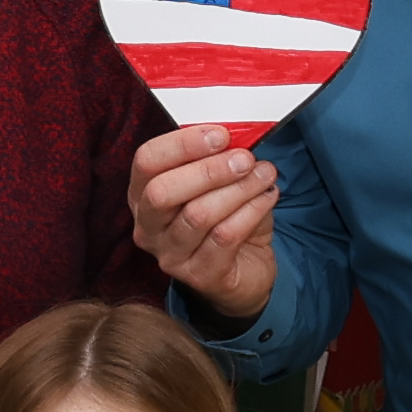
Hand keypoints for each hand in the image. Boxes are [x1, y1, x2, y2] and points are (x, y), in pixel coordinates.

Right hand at [129, 119, 277, 322]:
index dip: (182, 144)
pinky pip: (224, 237)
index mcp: (143, 195)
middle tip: (244, 159)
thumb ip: (218, 158)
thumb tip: (238, 136)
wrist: (247, 269)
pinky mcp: (199, 276)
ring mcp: (170, 256)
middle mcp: (148, 228)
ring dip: (238, 189)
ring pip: (197, 215)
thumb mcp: (218, 182)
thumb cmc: (228, 219)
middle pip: (162, 192)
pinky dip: (251, 210)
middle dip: (209, 170)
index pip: (146, 162)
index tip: (220, 135)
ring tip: (264, 175)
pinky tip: (267, 197)